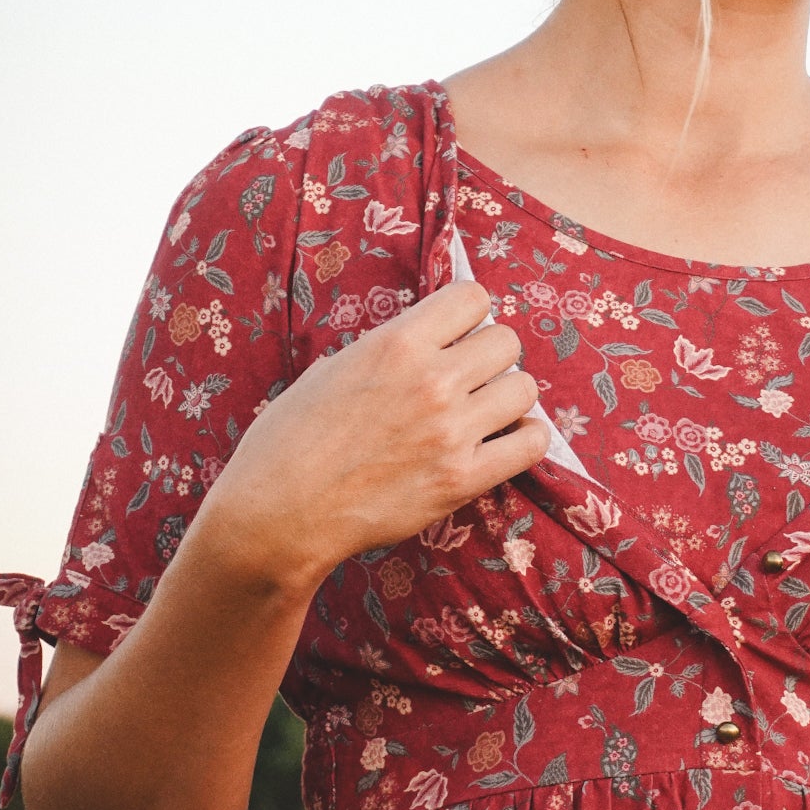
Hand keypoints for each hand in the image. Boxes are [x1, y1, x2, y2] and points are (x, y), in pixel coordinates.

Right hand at [194, 280, 550, 594]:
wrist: (279, 513)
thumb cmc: (290, 440)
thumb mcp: (334, 369)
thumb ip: (389, 351)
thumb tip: (427, 340)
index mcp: (397, 344)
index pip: (473, 297)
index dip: (466, 316)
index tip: (454, 335)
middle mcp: (432, 381)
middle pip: (506, 341)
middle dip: (489, 356)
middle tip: (468, 378)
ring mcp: (452, 432)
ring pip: (524, 389)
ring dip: (507, 397)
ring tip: (484, 412)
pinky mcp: (463, 479)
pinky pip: (531, 445)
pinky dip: (525, 439)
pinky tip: (504, 441)